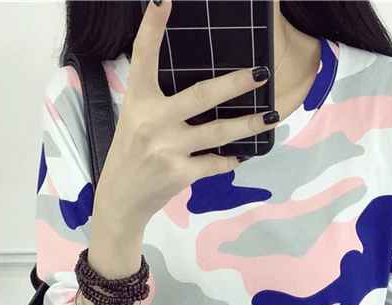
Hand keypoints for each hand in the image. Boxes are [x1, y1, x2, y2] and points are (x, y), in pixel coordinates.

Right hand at [96, 0, 281, 227]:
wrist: (121, 198)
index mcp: (138, 100)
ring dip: (248, 125)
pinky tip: (243, 154)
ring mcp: (167, 149)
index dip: (152, 27)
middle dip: (234, 84)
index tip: (164, 0)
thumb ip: (160, 98)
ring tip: (270, 117)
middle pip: (200, 96)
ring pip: (217, 132)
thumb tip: (203, 83)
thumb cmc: (131, 152)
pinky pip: (214, 163)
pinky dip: (230, 159)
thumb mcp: (136, 116)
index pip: (143, 56)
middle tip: (260, 74)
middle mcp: (152, 121)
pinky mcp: (179, 174)